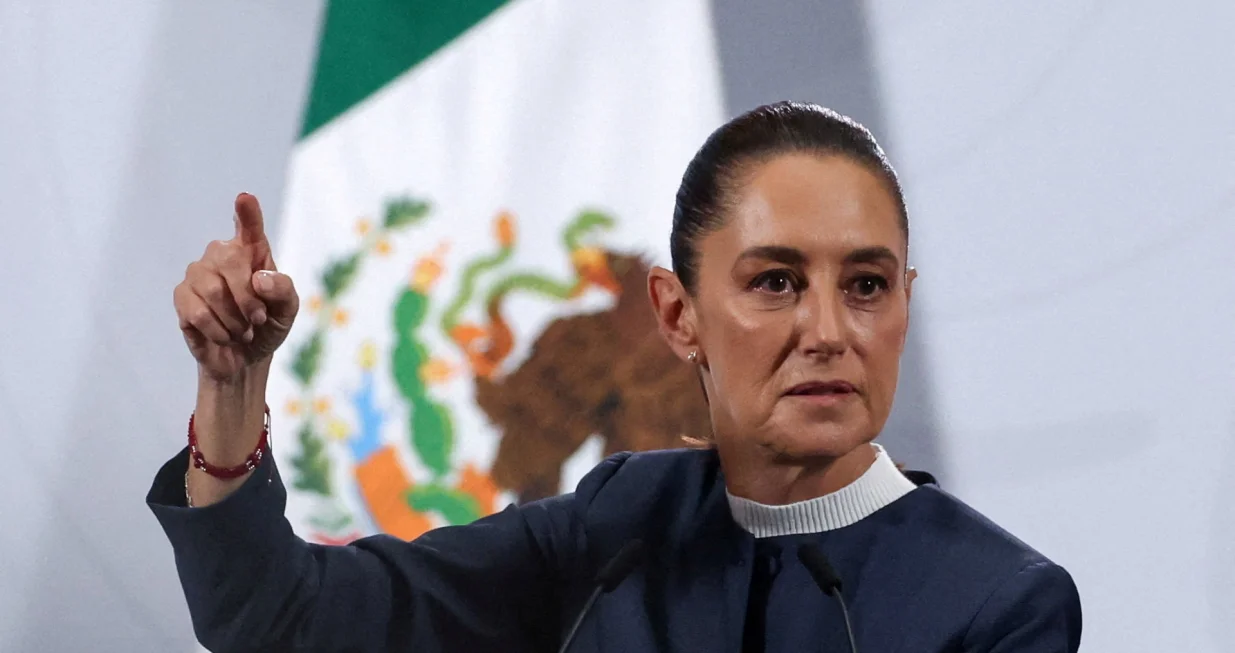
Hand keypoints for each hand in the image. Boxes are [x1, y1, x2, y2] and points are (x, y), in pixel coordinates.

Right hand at [174, 193, 298, 382]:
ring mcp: (198, 273)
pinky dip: (218, 330)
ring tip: (243, 330)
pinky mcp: (182, 297)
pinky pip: (196, 311)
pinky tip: (224, 335)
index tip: (245, 198)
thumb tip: (259, 277)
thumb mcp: (287, 311)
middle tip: (258, 319)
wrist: (245, 358)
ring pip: (213, 290)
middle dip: (248, 297)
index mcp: (253, 252)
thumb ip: (283, 290)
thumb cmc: (268, 326)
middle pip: (230, 259)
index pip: (249, 227)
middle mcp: (221, 254)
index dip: (247, 213)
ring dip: (235, 320)